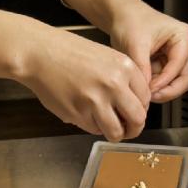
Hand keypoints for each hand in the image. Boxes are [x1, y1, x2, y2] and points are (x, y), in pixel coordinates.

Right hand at [18, 26, 151, 141]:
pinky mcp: (78, 114)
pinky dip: (94, 127)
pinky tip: (87, 115)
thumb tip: (134, 104)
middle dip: (134, 128)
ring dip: (115, 134)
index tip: (135, 112)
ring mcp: (96, 101)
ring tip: (110, 129)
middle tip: (128, 129)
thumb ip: (124, 78)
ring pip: (117, 132)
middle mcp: (114, 84)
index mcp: (125, 67)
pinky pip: (94, 130)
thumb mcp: (107, 57)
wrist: (41, 53)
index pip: (146, 98)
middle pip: (137, 118)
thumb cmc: (71, 53)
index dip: (141, 108)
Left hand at [109, 2, 187, 102]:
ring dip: (162, 88)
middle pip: (186, 78)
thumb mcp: (135, 44)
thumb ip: (142, 68)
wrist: (122, 15)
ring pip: (178, 82)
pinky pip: (168, 81)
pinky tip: (144, 82)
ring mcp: (179, 55)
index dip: (164, 81)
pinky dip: (157, 85)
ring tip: (144, 89)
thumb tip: (146, 89)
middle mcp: (185, 46)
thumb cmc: (130, 20)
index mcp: (183, 36)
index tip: (149, 90)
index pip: (179, 66)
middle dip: (168, 89)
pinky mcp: (169, 62)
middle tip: (150, 96)